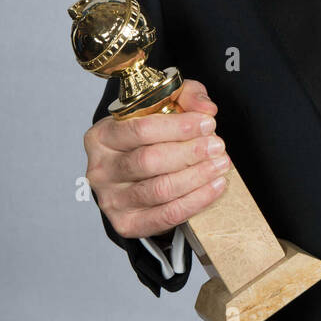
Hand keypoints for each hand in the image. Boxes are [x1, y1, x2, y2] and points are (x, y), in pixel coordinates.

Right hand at [83, 79, 230, 239]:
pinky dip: (195, 201)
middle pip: (149, 161)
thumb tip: (206, 109)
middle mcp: (100, 169)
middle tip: (218, 146)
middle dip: (189, 153)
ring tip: (220, 164)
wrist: (135, 177)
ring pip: (159, 189)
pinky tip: (215, 186)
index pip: (140, 130)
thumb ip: (185, 96)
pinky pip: (165, 215)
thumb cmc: (149, 138)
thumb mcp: (164, 106)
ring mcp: (110, 200)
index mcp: (101, 137)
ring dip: (196, 177)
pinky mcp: (126, 224)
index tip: (208, 123)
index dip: (178, 127)